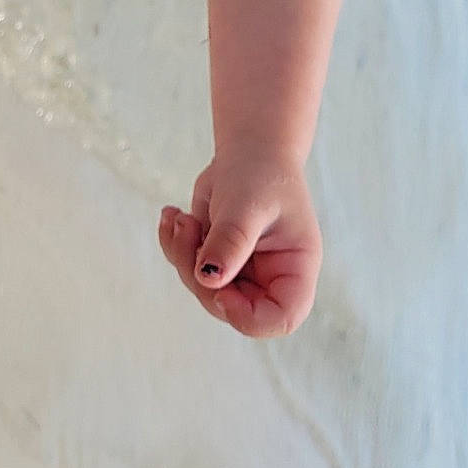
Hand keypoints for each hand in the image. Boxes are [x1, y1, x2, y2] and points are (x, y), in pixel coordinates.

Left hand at [158, 153, 321, 336]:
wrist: (248, 150)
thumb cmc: (261, 172)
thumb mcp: (247, 204)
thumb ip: (231, 241)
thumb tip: (209, 279)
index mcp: (295, 267)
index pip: (282, 318)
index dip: (249, 318)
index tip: (221, 291)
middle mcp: (271, 276)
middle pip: (232, 308)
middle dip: (199, 278)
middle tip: (187, 232)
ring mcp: (244, 272)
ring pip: (204, 292)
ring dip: (183, 257)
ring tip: (180, 218)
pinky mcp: (219, 261)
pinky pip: (190, 270)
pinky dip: (175, 246)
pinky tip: (173, 216)